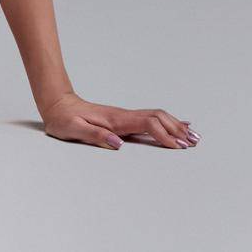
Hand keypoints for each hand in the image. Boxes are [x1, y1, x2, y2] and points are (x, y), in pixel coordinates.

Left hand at [40, 92, 198, 149]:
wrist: (57, 104)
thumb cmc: (63, 119)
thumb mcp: (73, 129)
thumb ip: (95, 135)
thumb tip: (118, 144)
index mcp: (115, 120)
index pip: (148, 124)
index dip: (164, 135)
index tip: (178, 147)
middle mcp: (123, 116)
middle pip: (158, 118)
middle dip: (177, 130)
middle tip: (195, 143)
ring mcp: (125, 116)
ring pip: (157, 117)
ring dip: (176, 125)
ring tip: (194, 136)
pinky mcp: (123, 119)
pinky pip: (150, 119)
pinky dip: (167, 122)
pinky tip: (178, 125)